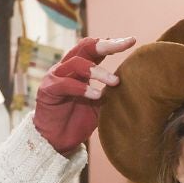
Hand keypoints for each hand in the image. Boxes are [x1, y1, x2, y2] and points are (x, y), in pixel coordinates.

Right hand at [35, 36, 135, 154]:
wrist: (57, 141)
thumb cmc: (78, 121)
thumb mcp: (101, 105)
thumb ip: (112, 92)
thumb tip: (136, 84)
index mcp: (81, 68)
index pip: (96, 49)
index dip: (113, 43)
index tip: (132, 41)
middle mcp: (67, 67)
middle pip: (85, 46)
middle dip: (106, 44)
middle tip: (123, 46)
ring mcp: (55, 76)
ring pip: (76, 63)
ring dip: (97, 71)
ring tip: (114, 82)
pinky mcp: (47, 90)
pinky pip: (65, 84)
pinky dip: (82, 88)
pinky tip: (96, 96)